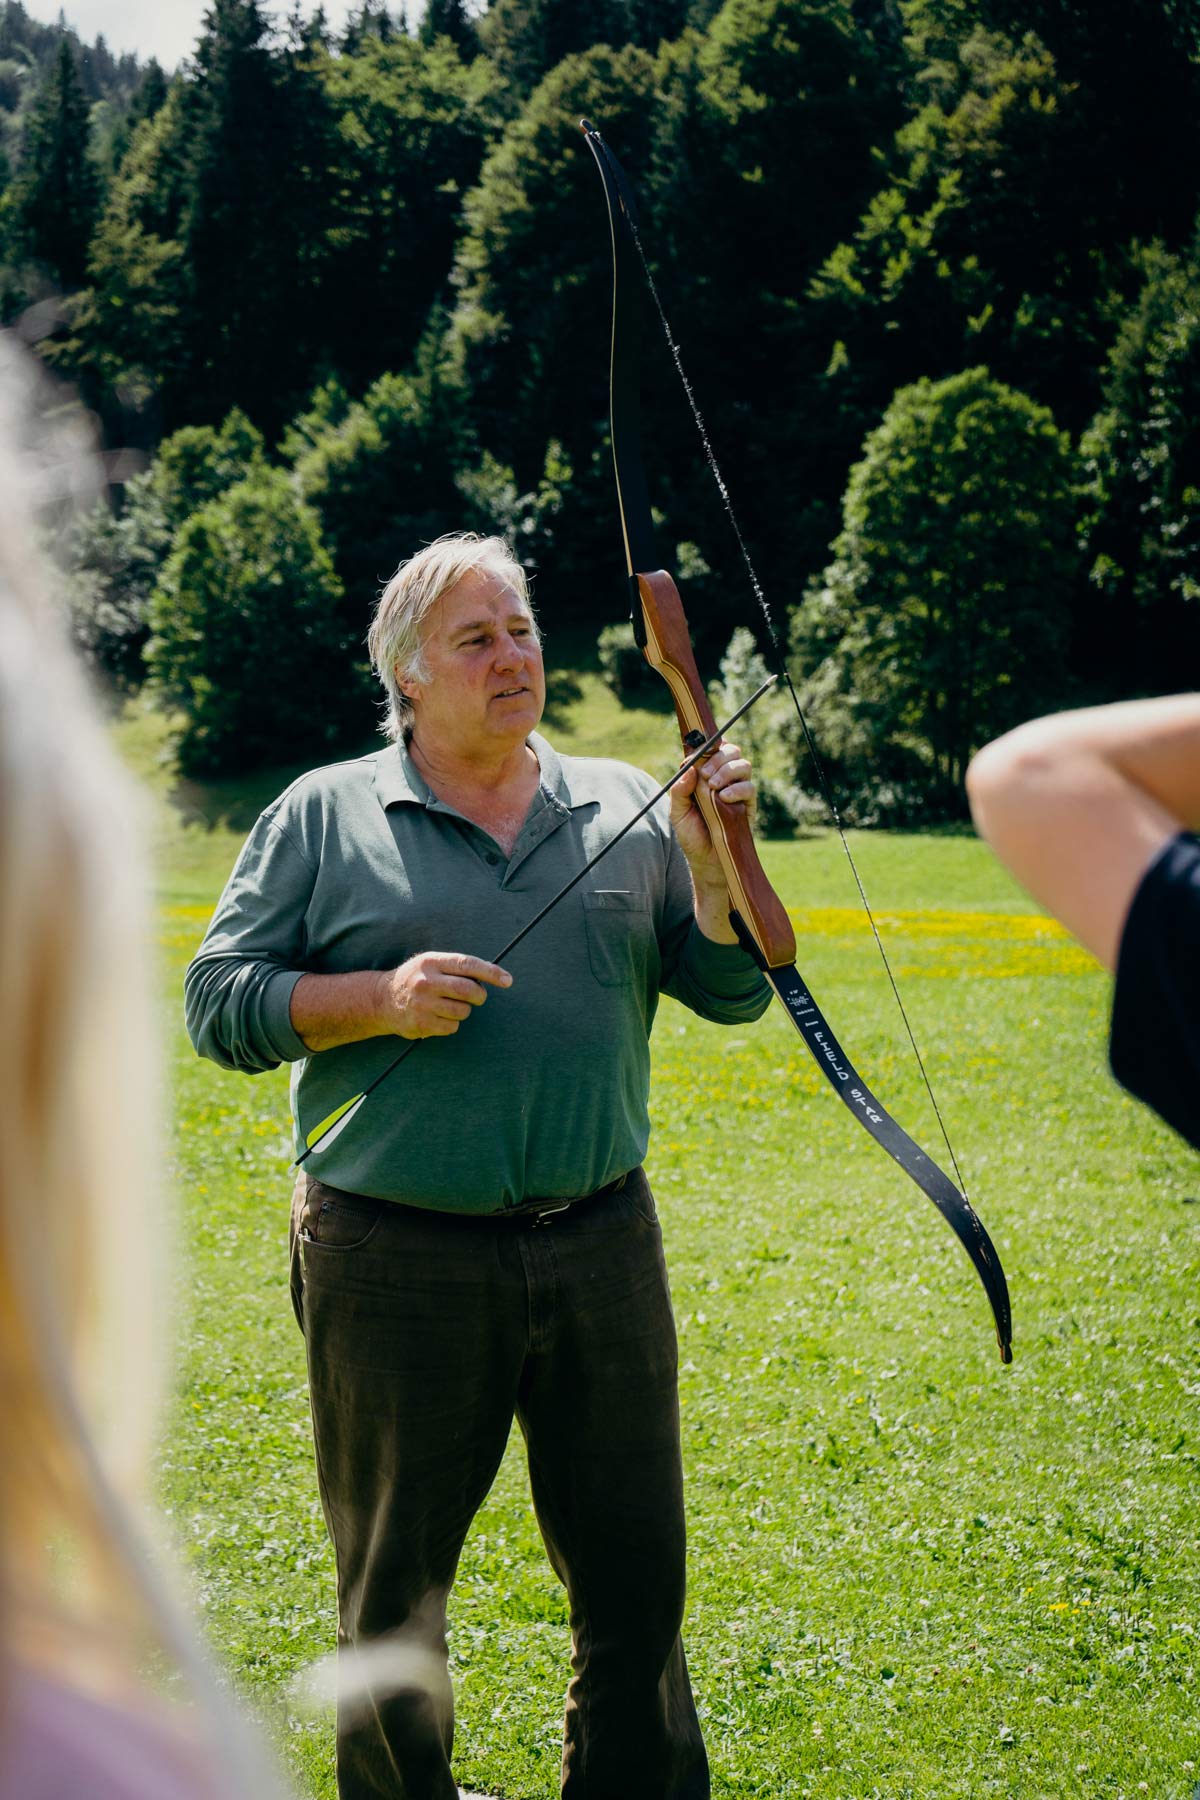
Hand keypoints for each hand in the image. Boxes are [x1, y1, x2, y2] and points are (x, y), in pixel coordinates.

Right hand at [379, 952, 512, 1038]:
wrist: (382, 999)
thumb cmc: (417, 979)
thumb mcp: (431, 963)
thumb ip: (457, 967)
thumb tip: (495, 976)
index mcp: (431, 962)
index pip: (467, 964)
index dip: (491, 972)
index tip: (507, 980)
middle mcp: (426, 982)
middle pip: (468, 990)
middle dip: (479, 995)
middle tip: (477, 997)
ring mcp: (422, 1004)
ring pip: (463, 1011)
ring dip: (464, 1010)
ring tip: (449, 1005)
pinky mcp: (421, 1023)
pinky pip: (452, 1026)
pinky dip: (451, 1023)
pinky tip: (438, 1016)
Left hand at [669, 739, 756, 895]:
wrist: (706, 860)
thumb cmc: (691, 834)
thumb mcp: (677, 812)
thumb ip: (679, 790)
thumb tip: (688, 769)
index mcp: (706, 775)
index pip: (713, 749)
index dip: (709, 744)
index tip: (698, 753)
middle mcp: (724, 778)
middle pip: (732, 751)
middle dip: (719, 758)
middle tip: (706, 775)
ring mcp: (738, 790)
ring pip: (743, 765)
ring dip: (728, 770)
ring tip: (714, 787)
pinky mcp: (748, 805)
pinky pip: (750, 787)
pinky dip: (738, 789)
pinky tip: (725, 798)